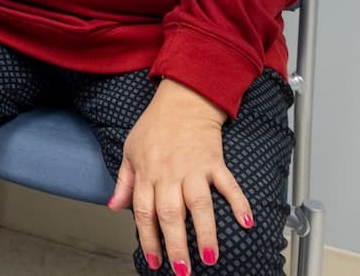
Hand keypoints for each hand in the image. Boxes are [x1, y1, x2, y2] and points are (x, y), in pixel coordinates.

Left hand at [108, 80, 252, 272]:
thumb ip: (124, 182)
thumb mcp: (130, 150)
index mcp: (147, 173)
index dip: (148, 238)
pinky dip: (238, 202)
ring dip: (204, 233)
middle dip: (175, 245)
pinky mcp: (214, 161)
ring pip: (198, 204)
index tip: (154, 260)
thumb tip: (113, 206)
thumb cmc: (155, 125)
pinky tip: (245, 222)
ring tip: (209, 257)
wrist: (182, 99)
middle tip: (182, 269)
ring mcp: (193, 168)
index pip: (144, 212)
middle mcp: (169, 173)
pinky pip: (227, 184)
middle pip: (171, 214)